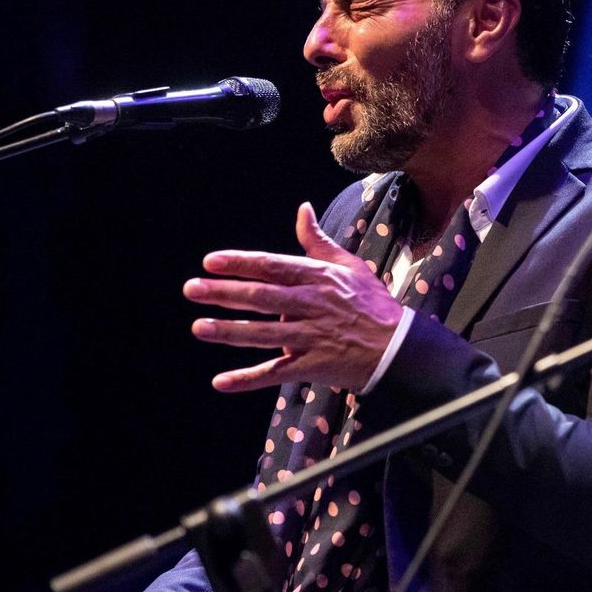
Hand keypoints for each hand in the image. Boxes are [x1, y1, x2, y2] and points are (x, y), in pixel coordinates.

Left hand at [185, 202, 403, 392]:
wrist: (399, 347)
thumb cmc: (372, 304)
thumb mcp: (349, 266)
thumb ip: (318, 241)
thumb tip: (302, 209)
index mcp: (319, 278)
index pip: (273, 266)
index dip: (241, 263)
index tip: (210, 262)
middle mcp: (312, 305)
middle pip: (262, 297)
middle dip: (224, 293)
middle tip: (192, 289)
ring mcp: (312, 336)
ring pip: (264, 334)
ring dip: (229, 332)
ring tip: (199, 327)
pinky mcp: (314, 365)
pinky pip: (276, 373)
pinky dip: (248, 379)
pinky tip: (221, 383)